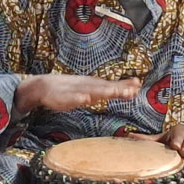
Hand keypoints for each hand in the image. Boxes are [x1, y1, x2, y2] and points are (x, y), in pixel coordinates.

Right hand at [15, 74, 141, 113]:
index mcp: (95, 85)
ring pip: (90, 92)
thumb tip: (133, 89)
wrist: (44, 86)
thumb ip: (112, 89)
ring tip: (112, 92)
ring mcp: (75, 91)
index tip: (138, 85)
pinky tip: (85, 99)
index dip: (125, 85)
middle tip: (131, 90)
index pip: (112, 85)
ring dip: (102, 92)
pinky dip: (78, 98)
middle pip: (105, 88)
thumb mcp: (94, 88)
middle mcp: (87, 86)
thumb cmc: (72, 89)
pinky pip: (71, 99)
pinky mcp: (63, 97)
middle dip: (117, 89)